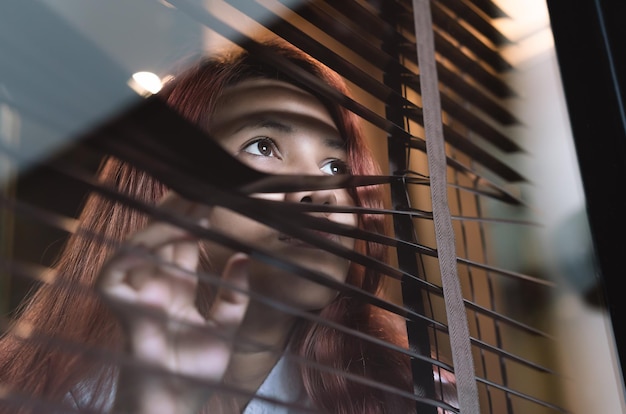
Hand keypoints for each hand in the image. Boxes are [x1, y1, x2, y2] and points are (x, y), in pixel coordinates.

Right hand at [96, 193, 249, 413]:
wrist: (171, 408)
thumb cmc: (192, 376)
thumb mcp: (223, 332)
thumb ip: (234, 298)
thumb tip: (243, 257)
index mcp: (179, 291)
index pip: (185, 246)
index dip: (199, 223)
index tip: (218, 201)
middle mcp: (156, 287)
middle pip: (164, 239)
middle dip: (182, 213)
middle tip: (204, 191)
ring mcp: (137, 296)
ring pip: (140, 247)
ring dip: (164, 225)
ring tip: (192, 209)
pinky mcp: (119, 309)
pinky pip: (116, 272)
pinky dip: (137, 252)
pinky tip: (165, 237)